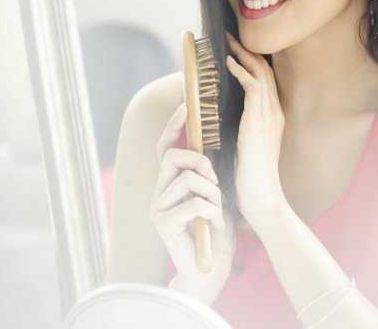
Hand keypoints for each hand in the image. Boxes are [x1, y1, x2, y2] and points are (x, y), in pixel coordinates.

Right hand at [151, 103, 236, 304]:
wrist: (209, 271)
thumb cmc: (215, 233)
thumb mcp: (217, 197)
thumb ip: (211, 175)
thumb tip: (216, 145)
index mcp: (170, 183)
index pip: (165, 147)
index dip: (173, 125)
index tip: (186, 105)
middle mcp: (159, 192)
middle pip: (172, 156)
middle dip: (199, 161)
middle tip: (216, 179)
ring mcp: (158, 208)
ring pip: (185, 179)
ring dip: (211, 192)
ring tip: (218, 210)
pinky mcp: (163, 224)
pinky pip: (191, 203)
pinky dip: (211, 211)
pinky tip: (216, 225)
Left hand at [225, 32, 286, 223]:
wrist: (262, 199)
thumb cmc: (249, 180)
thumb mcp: (243, 149)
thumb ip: (238, 131)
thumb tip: (219, 119)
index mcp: (272, 120)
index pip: (265, 82)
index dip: (252, 63)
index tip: (236, 51)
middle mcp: (274, 113)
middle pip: (265, 71)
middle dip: (248, 52)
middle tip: (231, 37)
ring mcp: (270, 116)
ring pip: (261, 73)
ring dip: (243, 55)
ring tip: (228, 42)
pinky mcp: (260, 121)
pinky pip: (253, 86)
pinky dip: (241, 72)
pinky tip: (228, 63)